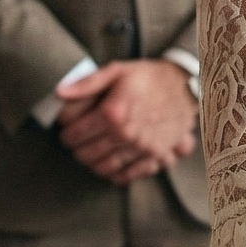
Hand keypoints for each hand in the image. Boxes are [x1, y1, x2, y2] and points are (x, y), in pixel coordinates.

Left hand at [56, 60, 198, 185]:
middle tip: (77, 141)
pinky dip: (115, 175)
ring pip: (103, 168)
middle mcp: (126, 133)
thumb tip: (59, 92)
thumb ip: (87, 83)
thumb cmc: (149, 76)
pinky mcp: (155, 155)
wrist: (186, 83)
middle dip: (76, 149)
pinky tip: (111, 164)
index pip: (74, 134)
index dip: (66, 131)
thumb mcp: (118, 70)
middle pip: (85, 154)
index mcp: (113, 113)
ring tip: (91, 152)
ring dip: (92, 163)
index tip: (68, 127)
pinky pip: (128, 176)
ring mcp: (141, 147)